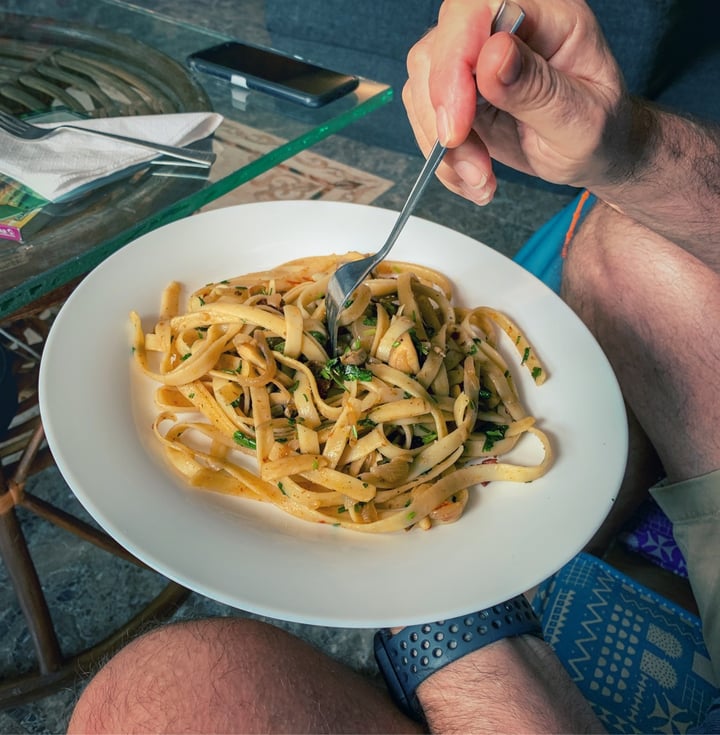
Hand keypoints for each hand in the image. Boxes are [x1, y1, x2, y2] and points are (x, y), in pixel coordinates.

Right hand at [402, 0, 633, 203]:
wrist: (596, 154)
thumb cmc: (600, 133)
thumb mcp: (581, 119)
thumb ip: (538, 87)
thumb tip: (493, 55)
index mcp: (546, 16)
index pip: (476, 10)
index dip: (455, 62)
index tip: (458, 124)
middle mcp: (504, 29)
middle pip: (436, 50)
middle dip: (442, 116)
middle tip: (470, 165)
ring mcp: (476, 60)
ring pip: (422, 88)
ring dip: (444, 146)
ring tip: (481, 180)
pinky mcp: (460, 93)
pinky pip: (427, 118)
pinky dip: (443, 159)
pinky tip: (474, 179)